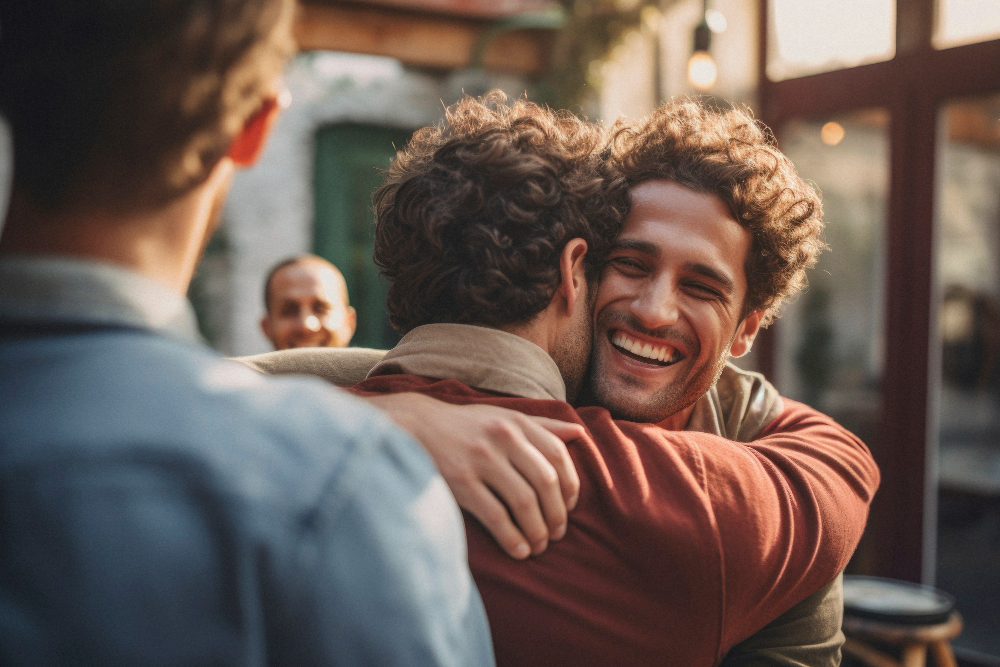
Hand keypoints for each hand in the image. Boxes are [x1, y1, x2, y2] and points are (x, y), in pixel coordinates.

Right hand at [366, 393, 583, 558]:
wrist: (415, 425)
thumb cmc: (466, 426)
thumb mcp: (503, 417)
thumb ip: (541, 426)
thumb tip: (579, 433)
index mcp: (517, 422)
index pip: (558, 455)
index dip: (570, 486)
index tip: (568, 507)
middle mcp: (503, 437)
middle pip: (546, 481)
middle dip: (556, 514)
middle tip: (557, 534)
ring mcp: (481, 458)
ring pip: (524, 501)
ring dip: (537, 530)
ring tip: (538, 546)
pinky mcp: (461, 480)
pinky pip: (496, 515)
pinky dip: (512, 537)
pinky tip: (519, 550)